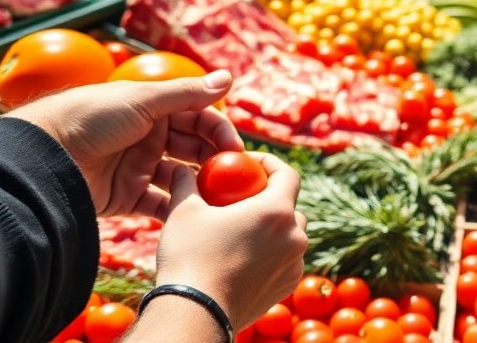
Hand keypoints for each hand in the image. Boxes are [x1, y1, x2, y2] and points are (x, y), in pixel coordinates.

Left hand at [10, 72, 240, 218]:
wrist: (43, 156)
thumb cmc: (90, 118)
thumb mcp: (143, 99)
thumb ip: (188, 92)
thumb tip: (229, 77)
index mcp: (152, 108)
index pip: (198, 116)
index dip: (218, 130)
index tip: (235, 148)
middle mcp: (148, 136)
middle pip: (192, 147)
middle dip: (213, 158)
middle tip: (231, 175)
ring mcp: (138, 167)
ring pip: (180, 176)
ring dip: (199, 184)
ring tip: (215, 196)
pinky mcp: (126, 197)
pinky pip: (159, 204)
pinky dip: (176, 209)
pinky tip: (193, 213)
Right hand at [155, 154, 306, 331]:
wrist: (196, 313)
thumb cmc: (189, 257)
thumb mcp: (184, 211)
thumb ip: (187, 183)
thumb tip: (181, 168)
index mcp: (276, 211)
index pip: (288, 174)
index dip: (270, 164)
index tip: (250, 164)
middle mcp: (295, 236)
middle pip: (290, 205)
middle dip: (269, 197)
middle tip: (242, 197)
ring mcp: (295, 263)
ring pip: (290, 234)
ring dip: (271, 227)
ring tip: (242, 228)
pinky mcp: (288, 285)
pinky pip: (285, 259)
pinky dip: (271, 252)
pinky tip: (244, 255)